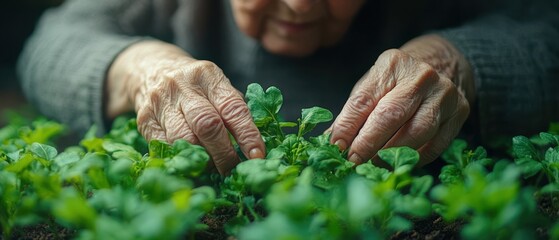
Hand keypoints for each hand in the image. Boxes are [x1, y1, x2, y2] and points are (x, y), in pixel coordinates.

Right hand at [106, 41, 264, 174]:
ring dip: (203, 159)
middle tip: (235, 170)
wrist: (152, 69)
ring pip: (185, 140)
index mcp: (208, 75)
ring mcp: (160, 101)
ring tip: (214, 168)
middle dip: (225, 154)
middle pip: (207, 126)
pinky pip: (166, 147)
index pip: (233, 108)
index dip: (248, 134)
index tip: (258, 155)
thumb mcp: (217, 87)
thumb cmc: (196, 86)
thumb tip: (254, 149)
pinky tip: (192, 161)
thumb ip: (234, 111)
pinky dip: (182, 158)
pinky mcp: (144, 119)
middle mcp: (183, 85)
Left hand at [330, 35, 473, 166]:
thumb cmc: (395, 83)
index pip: (364, 100)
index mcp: (392, 64)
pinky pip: (435, 144)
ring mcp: (444, 93)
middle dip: (368, 143)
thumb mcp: (371, 88)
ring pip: (417, 132)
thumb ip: (352, 115)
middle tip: (353, 161)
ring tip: (373, 165)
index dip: (347, 126)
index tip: (335, 147)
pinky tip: (398, 163)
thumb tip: (330, 144)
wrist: (440, 66)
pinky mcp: (460, 111)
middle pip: (391, 115)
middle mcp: (421, 76)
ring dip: (391, 154)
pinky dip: (414, 158)